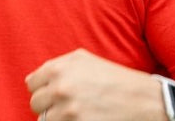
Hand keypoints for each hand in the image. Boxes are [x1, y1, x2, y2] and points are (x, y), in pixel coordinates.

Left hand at [26, 48, 160, 119]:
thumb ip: (56, 66)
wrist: (143, 100)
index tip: (54, 93)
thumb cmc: (113, 78)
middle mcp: (60, 88)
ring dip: (57, 119)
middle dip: (48, 106)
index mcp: (58, 69)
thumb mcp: (83, 60)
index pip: (31, 84)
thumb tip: (34, 79)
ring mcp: (69, 111)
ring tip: (75, 114)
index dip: (42, 89)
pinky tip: (80, 119)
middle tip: (66, 106)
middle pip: (36, 104)